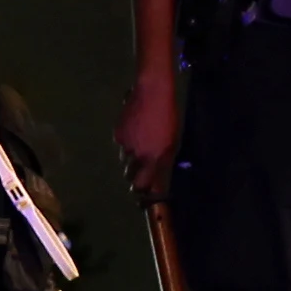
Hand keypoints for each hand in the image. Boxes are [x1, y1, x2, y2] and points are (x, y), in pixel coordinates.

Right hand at [117, 73, 181, 204]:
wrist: (152, 92)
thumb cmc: (168, 116)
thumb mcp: (173, 140)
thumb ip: (165, 160)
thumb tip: (160, 175)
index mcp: (155, 157)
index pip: (149, 184)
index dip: (149, 192)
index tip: (149, 197)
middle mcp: (139, 155)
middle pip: (133, 178)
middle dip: (136, 179)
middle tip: (141, 175)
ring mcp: (126, 144)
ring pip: (126, 160)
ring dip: (132, 159)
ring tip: (140, 146)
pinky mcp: (118, 133)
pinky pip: (121, 145)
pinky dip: (127, 142)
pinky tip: (134, 131)